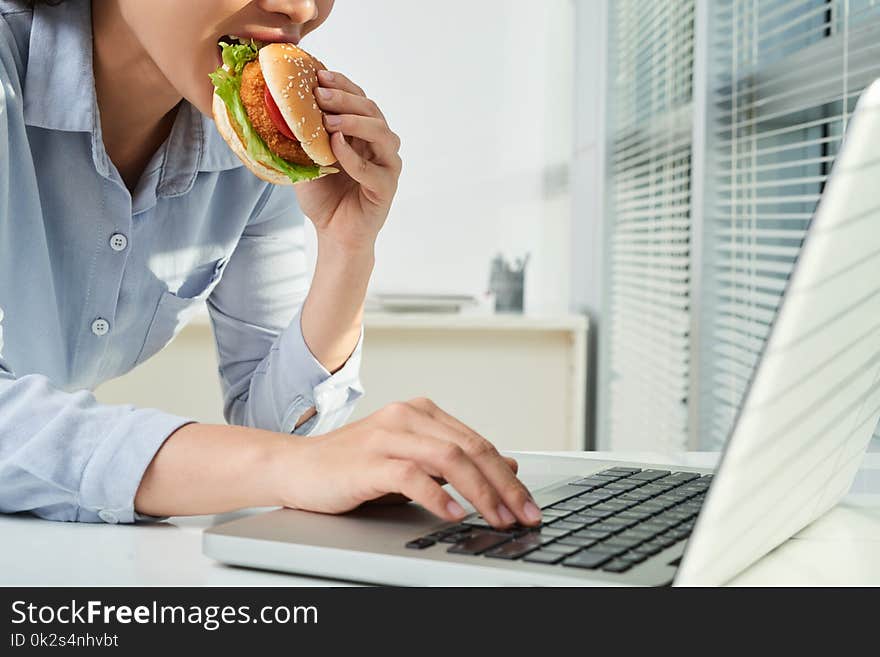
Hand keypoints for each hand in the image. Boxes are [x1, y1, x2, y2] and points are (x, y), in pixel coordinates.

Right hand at [272, 398, 541, 528]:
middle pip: (471, 448)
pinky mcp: (368, 460)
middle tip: (524, 514)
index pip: (478, 443)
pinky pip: (412, 475)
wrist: (296, 467)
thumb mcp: (411, 460)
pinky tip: (453, 514)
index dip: (508, 475)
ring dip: (481, 492)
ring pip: (449, 458)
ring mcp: (387, 435)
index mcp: (422, 413)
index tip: (528, 504)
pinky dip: (437, 496)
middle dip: (505, 485)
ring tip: (497, 518)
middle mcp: (408, 417)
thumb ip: (454, 460)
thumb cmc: (352, 467)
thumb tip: (506, 466)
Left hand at [294, 69, 401, 252]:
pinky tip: (336, 147)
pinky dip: (354, 156)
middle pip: (372, 111)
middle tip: (319, 95)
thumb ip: (303, 136)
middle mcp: (380, 146)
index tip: (318, 75)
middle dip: (345, 99)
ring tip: (329, 120)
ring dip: (355, 122)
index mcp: (363, 134)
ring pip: (382, 133)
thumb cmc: (324, 197)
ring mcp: (387, 166)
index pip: (359, 100)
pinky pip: (373, 168)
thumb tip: (277, 106)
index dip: (342, 85)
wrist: (333, 234)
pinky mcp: (386, 188)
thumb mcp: (306, 159)